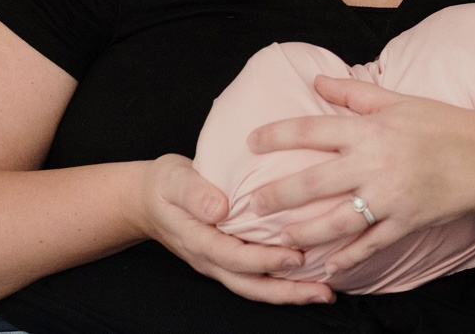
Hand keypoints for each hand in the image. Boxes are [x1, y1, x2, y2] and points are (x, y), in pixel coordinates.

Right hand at [129, 154, 333, 304]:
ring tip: (325, 294)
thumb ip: (194, 193)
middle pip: (251, 284)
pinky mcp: (230, 259)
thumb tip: (219, 208)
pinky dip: (284, 283)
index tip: (295, 258)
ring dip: (290, 294)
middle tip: (323, 291)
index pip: (234, 257)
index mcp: (199, 240)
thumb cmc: (165, 186)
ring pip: (257, 287)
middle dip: (287, 292)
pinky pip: (258, 278)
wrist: (148, 201)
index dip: (265, 261)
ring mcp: (221, 263)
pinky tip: (312, 278)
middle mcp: (212, 259)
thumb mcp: (173, 180)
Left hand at [242, 76, 474, 272]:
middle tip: (254, 204)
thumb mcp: (400, 101)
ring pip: (337, 220)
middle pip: (314, 182)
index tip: (251, 142)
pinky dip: (349, 258)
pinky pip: (371, 244)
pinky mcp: (407, 221)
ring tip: (283, 239)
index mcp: (371, 129)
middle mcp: (376, 164)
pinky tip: (329, 267)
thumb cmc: (445, 125)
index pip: (311, 130)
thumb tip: (317, 80)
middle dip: (278, 195)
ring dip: (306, 232)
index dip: (276, 135)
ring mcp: (391, 197)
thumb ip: (355, 94)